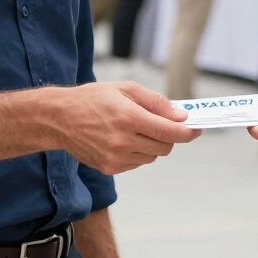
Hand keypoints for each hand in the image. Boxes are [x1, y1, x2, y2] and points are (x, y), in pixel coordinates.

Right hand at [57, 81, 198, 174]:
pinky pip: (137, 163)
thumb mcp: (125, 89)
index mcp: (128, 117)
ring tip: (137, 129)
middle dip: (170, 136)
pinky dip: (139, 152)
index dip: (188, 132)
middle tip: (165, 124)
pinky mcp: (109, 168)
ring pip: (152, 156)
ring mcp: (115, 157)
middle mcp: (123, 141)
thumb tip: (180, 116)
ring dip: (153, 144)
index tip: (198, 128)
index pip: (169, 132)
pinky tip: (124, 139)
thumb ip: (156, 102)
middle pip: (164, 147)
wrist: (59, 119)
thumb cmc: (93, 99)